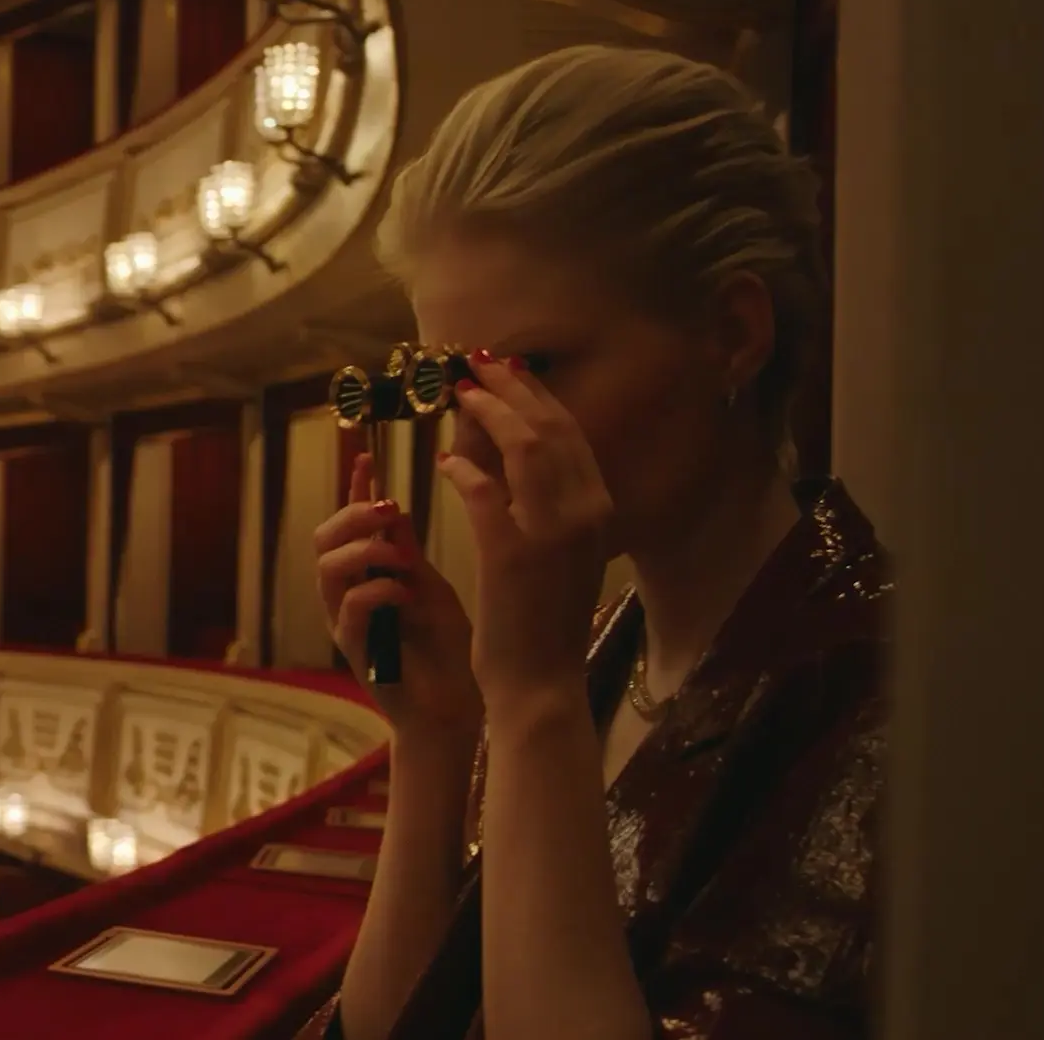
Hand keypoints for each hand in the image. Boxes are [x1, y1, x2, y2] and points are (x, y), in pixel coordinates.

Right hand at [315, 453, 479, 739]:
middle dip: (352, 514)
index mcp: (370, 575)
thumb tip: (389, 505)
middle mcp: (350, 595)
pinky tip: (406, 592)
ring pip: (327, 568)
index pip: (351, 521)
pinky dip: (377, 591)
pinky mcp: (355, 652)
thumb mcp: (432, 588)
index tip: (367, 455)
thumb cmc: (450, 654)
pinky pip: (349, 608)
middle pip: (323, 538)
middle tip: (386, 508)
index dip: (354, 487)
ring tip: (399, 553)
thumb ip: (406, 552)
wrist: (455, 713)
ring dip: (364, 550)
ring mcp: (348, 623)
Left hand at [440, 351, 610, 716]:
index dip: (535, 395)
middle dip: (511, 388)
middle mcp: (585, 513)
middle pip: (549, 428)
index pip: (569, 434)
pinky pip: (485, 493)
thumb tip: (499, 449)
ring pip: (523, 448)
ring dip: (488, 414)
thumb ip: (540, 502)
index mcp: (598, 510)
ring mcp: (552, 533)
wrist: (541, 680)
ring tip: (458, 394)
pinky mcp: (513, 554)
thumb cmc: (541, 619)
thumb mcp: (556, 551)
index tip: (504, 370)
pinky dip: (464, 471)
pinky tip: (444, 462)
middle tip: (475, 363)